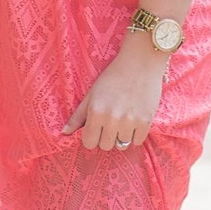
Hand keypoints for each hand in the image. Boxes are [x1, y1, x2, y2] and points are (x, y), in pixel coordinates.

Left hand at [64, 35, 169, 152]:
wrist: (140, 63)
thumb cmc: (113, 76)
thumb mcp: (92, 93)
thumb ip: (78, 115)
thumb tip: (64, 133)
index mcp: (96, 112)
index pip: (88, 143)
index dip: (91, 136)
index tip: (96, 127)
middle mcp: (112, 120)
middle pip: (105, 146)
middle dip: (106, 136)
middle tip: (111, 121)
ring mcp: (130, 122)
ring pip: (122, 145)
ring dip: (121, 135)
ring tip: (124, 118)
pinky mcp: (145, 122)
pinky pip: (137, 142)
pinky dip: (135, 134)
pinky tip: (134, 119)